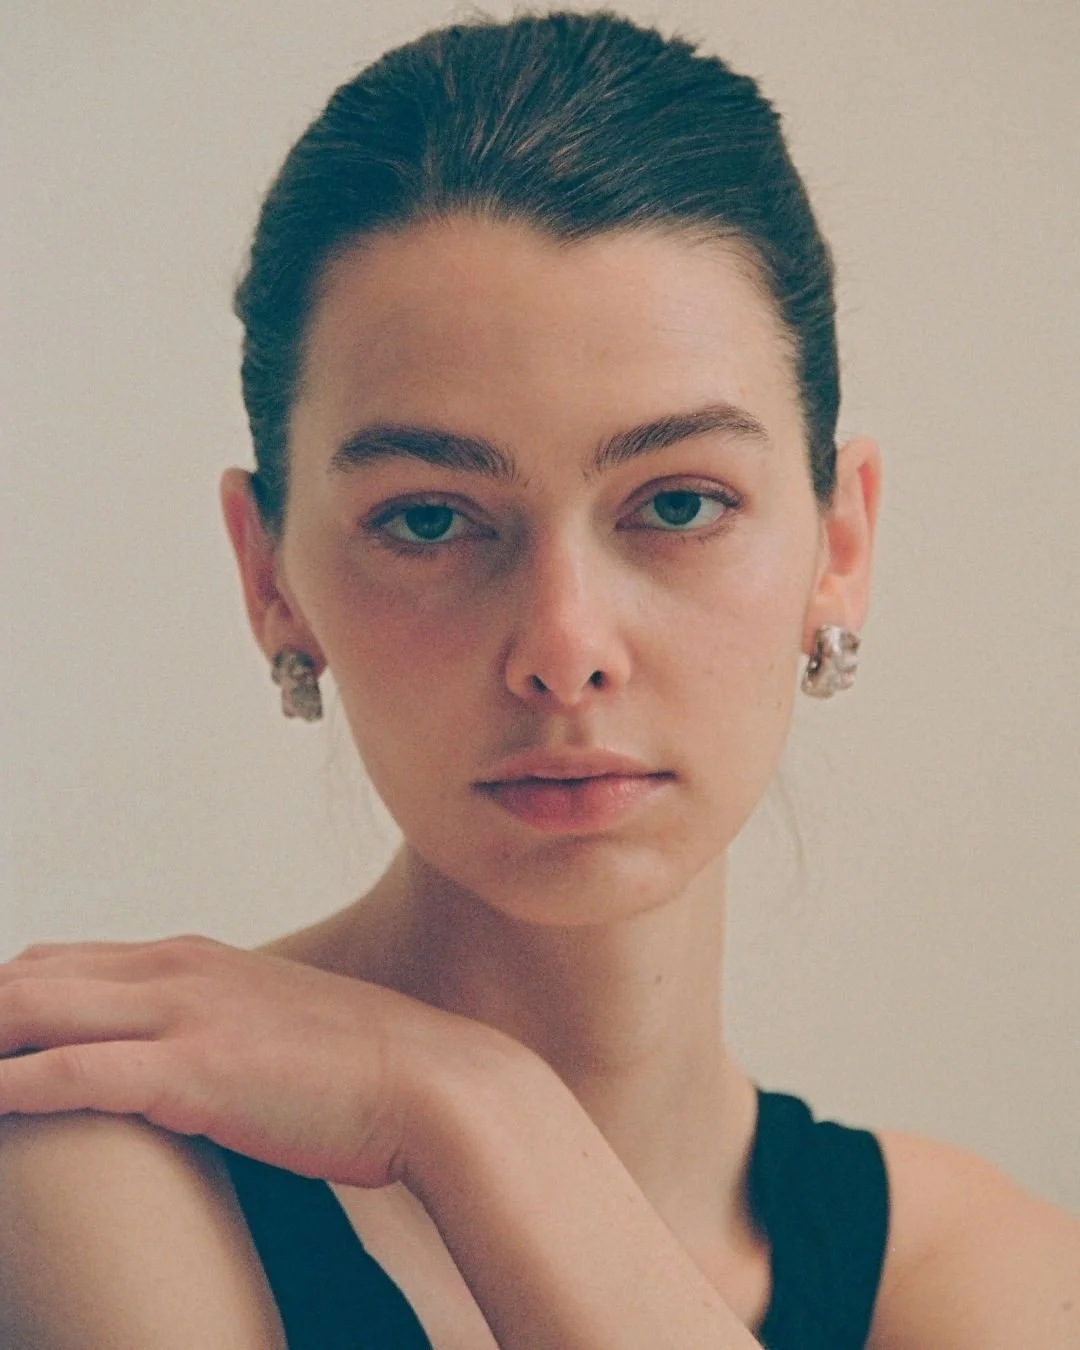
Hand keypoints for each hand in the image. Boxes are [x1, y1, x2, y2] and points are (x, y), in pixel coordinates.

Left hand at [0, 934, 488, 1186]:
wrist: (437, 1080)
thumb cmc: (366, 1067)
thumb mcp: (278, 1025)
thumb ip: (223, 1026)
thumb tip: (194, 1062)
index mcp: (196, 958)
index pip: (63, 962)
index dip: (8, 996)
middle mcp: (178, 970)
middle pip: (30, 975)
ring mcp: (184, 1014)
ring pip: (33, 1009)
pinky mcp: (192, 1071)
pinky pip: (69, 1072)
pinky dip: (10, 1086)